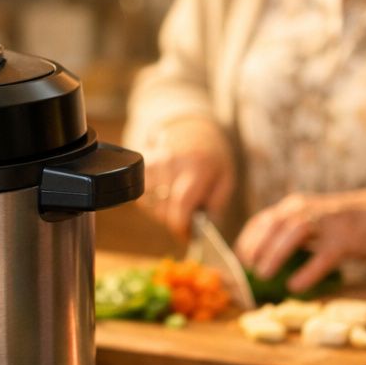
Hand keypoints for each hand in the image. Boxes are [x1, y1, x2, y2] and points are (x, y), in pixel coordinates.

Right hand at [139, 116, 234, 239]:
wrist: (191, 129)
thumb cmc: (211, 158)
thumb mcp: (225, 179)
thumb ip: (215, 205)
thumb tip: (202, 230)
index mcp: (197, 167)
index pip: (182, 203)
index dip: (182, 225)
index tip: (187, 235)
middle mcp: (171, 163)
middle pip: (165, 210)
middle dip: (177, 221)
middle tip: (188, 217)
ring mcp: (153, 164)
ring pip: (152, 207)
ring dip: (165, 214)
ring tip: (178, 203)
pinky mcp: (140, 167)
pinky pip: (143, 200)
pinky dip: (154, 205)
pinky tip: (166, 195)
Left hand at [234, 181, 365, 292]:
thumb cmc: (350, 223)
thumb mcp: (317, 220)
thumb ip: (294, 233)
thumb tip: (266, 260)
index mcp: (299, 205)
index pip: (263, 220)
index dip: (247, 240)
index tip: (237, 261)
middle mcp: (310, 209)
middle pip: (273, 224)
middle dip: (255, 247)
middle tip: (246, 270)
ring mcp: (329, 223)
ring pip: (294, 233)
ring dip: (274, 253)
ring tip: (263, 275)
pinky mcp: (348, 240)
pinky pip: (323, 256)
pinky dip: (307, 272)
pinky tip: (295, 286)